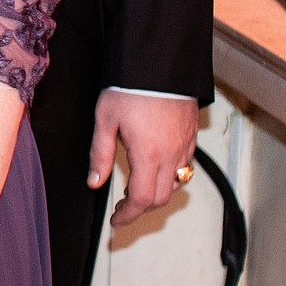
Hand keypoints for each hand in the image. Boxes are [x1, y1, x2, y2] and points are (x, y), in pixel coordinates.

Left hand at [92, 90, 202, 230]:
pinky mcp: (191, 134)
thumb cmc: (130, 89)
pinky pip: (186, 164)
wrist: (160, 63)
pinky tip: (156, 166)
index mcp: (147, 155)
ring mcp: (185, 145)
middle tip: (123, 206)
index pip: (141, 199)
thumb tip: (94, 182)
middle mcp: (170, 154)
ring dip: (158, 192)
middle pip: (161, 197)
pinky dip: (172, 175)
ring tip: (138, 186)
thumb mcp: (105, 121)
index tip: (116, 222)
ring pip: (177, 183)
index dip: (128, 215)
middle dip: (142, 207)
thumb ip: (99, 155)